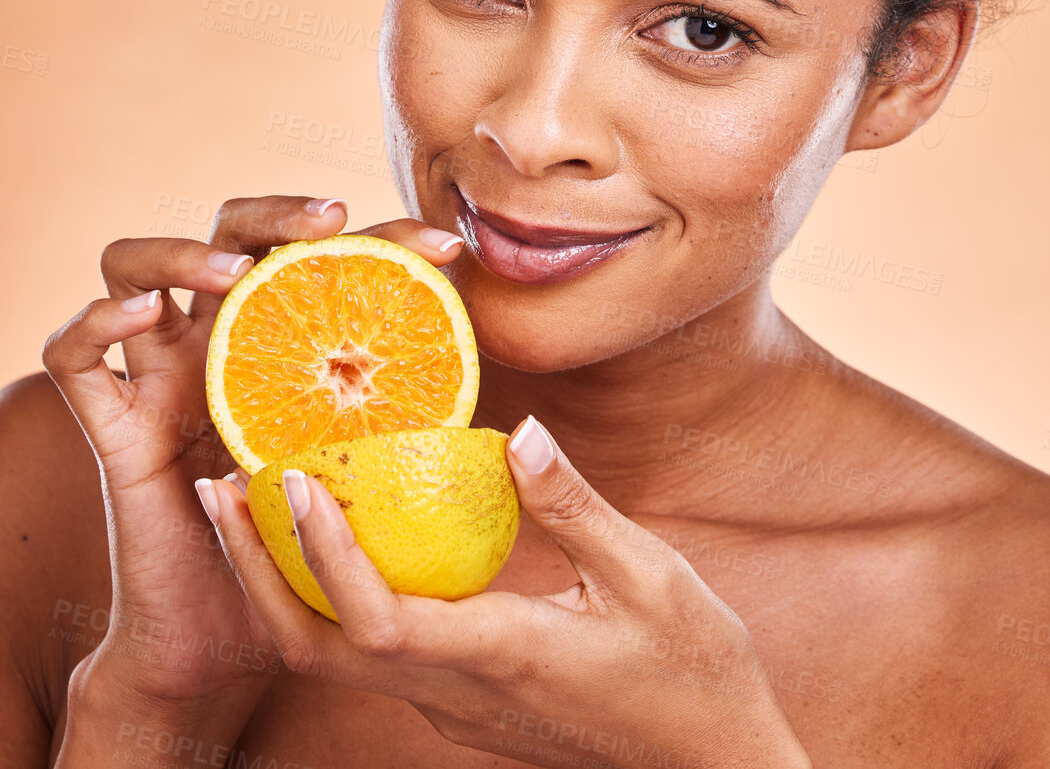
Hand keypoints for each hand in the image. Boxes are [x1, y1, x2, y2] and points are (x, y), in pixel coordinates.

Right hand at [41, 195, 464, 714]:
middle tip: (329, 225)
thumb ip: (411, 413)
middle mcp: (215, 337)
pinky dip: (96, 322)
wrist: (231, 631)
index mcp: (281, 335)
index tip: (447, 247)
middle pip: (224, 229)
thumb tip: (505, 381)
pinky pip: (72, 357)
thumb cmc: (308, 537)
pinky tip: (143, 317)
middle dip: (275, 213)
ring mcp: (156, 375)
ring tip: (228, 271)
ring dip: (176, 252)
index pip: (323, 256)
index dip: (384, 238)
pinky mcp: (111, 426)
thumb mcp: (370, 464)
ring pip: (131, 264)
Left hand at [204, 418, 811, 768]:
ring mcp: (454, 707)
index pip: (378, 621)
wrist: (711, 765)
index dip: (322, 556)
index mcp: (501, 657)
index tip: (292, 482)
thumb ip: (576, 506)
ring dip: (284, 584)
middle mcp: (457, 693)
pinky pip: (372, 653)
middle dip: (259, 572)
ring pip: (338, 656)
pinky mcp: (463, 704)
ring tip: (255, 505)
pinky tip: (338, 538)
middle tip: (220, 490)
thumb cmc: (694, 670)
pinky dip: (332, 595)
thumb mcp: (650, 575)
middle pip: (322, 650)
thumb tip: (520, 433)